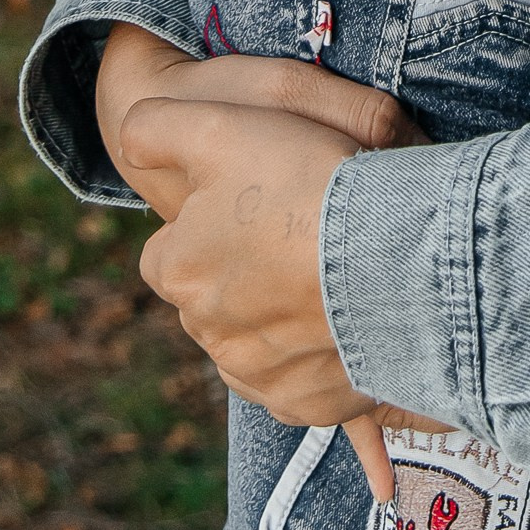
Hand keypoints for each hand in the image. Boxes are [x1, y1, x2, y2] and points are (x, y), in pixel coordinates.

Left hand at [102, 31, 433, 503]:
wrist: (400, 259)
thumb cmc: (306, 183)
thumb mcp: (217, 125)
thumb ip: (155, 127)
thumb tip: (128, 133)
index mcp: (179, 272)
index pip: (165, 254)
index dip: (203, 225)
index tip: (246, 205)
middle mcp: (210, 335)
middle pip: (215, 298)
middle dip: (245, 272)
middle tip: (297, 231)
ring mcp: (260, 376)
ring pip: (257, 340)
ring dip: (281, 314)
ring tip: (328, 272)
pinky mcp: (308, 403)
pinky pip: (304, 380)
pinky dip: (319, 355)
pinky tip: (347, 319)